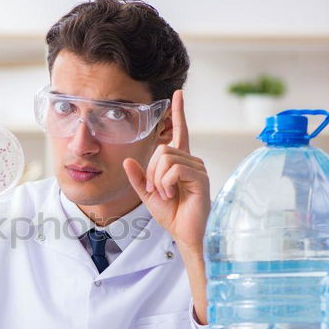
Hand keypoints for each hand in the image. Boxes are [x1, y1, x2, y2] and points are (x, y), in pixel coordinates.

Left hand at [123, 90, 209, 250]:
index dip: (179, 113)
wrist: (185, 233)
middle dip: (151, 172)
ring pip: (166, 158)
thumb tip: (127, 160)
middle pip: (162, 149)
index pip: (179, 132)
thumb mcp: (148, 194)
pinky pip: (174, 169)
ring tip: (166, 195)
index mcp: (179, 163)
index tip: (177, 95)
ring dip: (158, 179)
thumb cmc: (172, 214)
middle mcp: (191, 161)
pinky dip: (166, 183)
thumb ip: (138, 177)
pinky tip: (172, 194)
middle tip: (156, 191)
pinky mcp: (200, 177)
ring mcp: (197, 168)